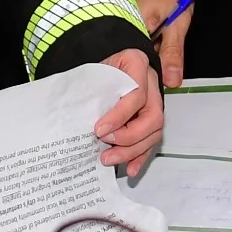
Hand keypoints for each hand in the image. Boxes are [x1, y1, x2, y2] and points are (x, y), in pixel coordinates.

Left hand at [94, 48, 163, 170]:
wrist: (104, 64)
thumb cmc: (98, 67)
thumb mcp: (94, 69)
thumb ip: (91, 87)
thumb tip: (76, 113)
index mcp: (137, 63)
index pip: (136, 94)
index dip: (119, 115)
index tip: (99, 129)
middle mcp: (151, 84)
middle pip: (153, 117)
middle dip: (129, 137)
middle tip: (105, 144)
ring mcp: (155, 102)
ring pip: (154, 132)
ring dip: (133, 151)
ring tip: (110, 159)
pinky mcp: (151, 119)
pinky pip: (152, 141)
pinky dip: (141, 156)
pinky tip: (130, 167)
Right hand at [133, 0, 197, 86]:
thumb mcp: (178, 23)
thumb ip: (173, 52)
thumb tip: (171, 82)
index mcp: (132, 27)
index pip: (135, 63)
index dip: (147, 78)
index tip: (156, 91)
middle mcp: (124, 26)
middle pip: (135, 58)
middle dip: (149, 69)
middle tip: (162, 79)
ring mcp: (126, 22)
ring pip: (138, 49)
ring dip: (150, 57)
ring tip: (162, 66)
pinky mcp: (131, 20)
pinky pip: (138, 40)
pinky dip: (149, 46)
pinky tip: (158, 48)